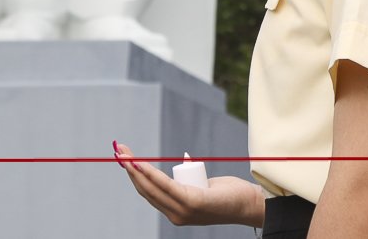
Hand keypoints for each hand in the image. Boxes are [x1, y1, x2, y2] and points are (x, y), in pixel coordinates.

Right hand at [112, 141, 265, 228]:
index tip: (123, 158)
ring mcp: (183, 211)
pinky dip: (151, 174)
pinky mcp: (192, 203)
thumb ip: (191, 180)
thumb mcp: (202, 186)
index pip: (148, 193)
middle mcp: (175, 215)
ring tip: (124, 154)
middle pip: (145, 189)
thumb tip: (184, 161)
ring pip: (152, 187)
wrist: (249, 204)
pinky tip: (140, 164)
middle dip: (129, 169)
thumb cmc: (228, 194)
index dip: (133, 175)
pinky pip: (166, 186)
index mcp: (175, 212)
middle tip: (118, 150)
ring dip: (136, 169)